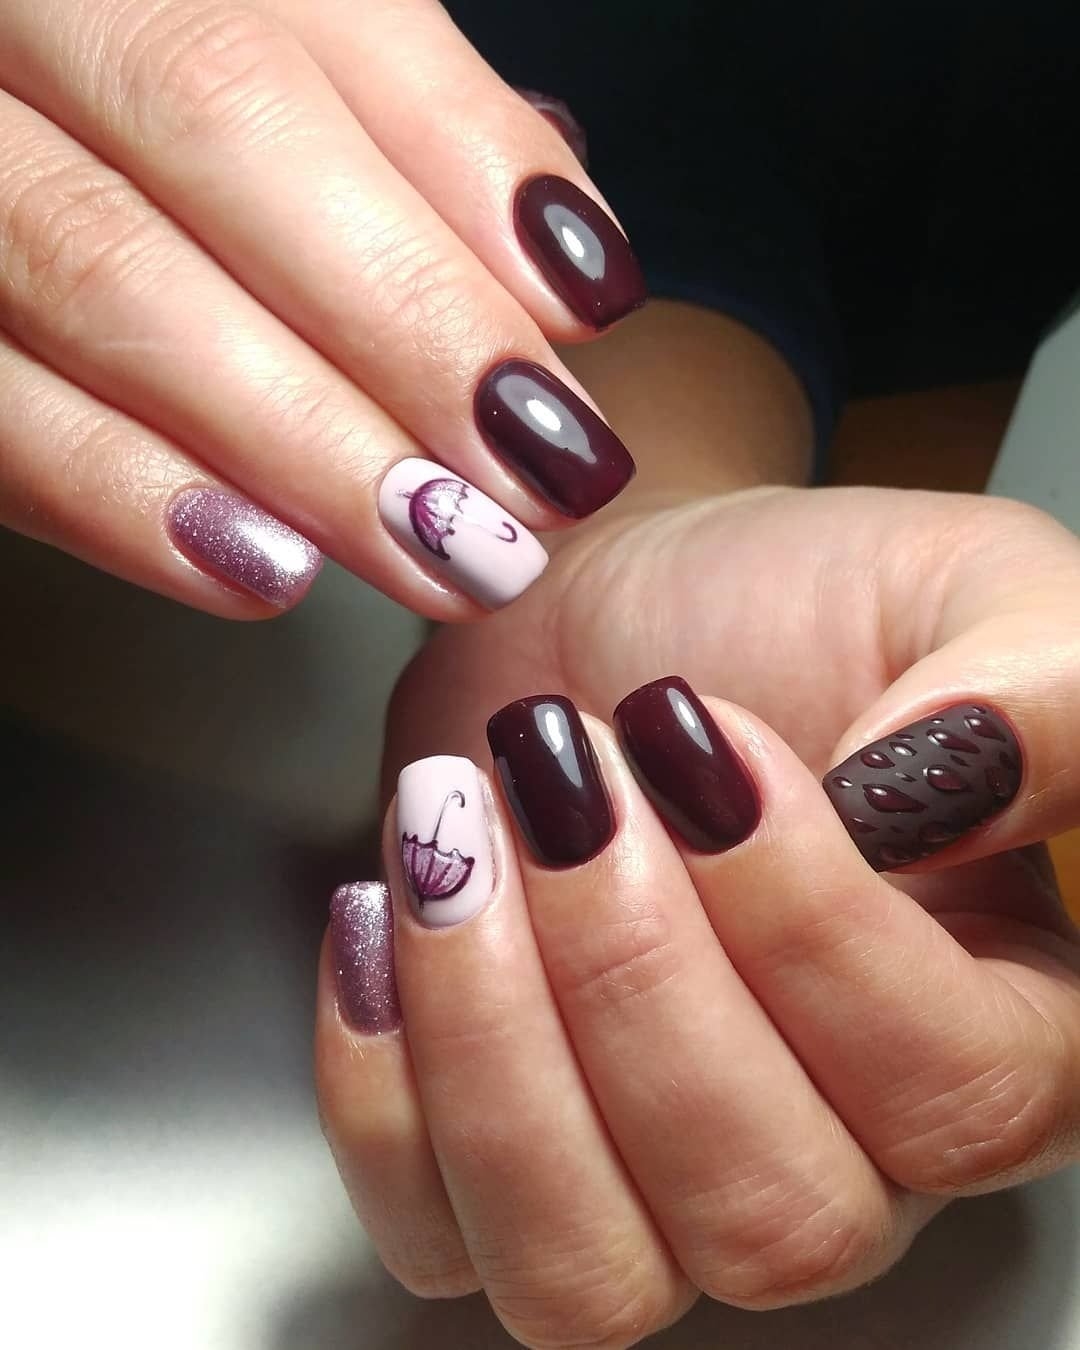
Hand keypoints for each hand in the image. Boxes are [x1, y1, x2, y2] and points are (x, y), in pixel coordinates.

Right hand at [0, 0, 640, 617]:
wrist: (5, 148)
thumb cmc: (151, 142)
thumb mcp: (284, 82)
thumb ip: (415, 142)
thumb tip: (564, 268)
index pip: (328, 12)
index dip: (470, 162)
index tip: (587, 304)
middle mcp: (28, 8)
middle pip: (221, 114)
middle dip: (402, 314)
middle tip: (527, 474)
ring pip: (97, 263)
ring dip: (296, 434)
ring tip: (431, 542)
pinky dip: (128, 496)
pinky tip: (263, 566)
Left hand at [315, 485, 1079, 1346]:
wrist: (618, 620)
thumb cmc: (787, 609)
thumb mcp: (953, 588)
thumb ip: (1036, 683)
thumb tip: (968, 780)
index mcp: (998, 1029)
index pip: (954, 1098)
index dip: (808, 932)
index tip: (702, 751)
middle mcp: (842, 1149)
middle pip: (767, 1215)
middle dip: (633, 974)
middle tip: (565, 780)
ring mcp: (661, 1181)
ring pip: (590, 1274)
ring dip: (495, 1042)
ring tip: (461, 834)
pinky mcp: (504, 1159)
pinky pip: (436, 1234)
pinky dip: (382, 1085)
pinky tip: (393, 912)